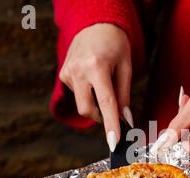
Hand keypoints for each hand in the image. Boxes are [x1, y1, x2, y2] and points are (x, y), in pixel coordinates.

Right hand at [59, 23, 133, 151]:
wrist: (94, 24)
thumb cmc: (115, 44)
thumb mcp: (126, 67)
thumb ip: (125, 96)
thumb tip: (126, 120)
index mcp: (97, 66)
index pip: (106, 103)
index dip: (111, 125)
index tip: (114, 143)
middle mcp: (78, 70)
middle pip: (88, 109)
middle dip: (101, 117)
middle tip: (115, 114)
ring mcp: (67, 72)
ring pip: (83, 104)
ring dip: (96, 104)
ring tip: (104, 84)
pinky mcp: (63, 75)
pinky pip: (78, 95)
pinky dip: (88, 94)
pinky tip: (93, 79)